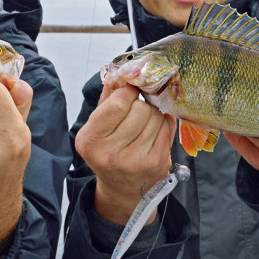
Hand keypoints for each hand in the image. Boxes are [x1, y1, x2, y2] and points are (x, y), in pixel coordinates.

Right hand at [75, 85, 176, 224]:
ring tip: (144, 121)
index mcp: (91, 140)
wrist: (121, 188)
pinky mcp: (156, 163)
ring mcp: (136, 161)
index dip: (128, 91)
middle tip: (136, 109)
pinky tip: (154, 129)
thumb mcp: (97, 127)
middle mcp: (111, 154)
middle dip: (141, 104)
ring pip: (156, 117)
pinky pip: (168, 128)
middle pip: (140, 109)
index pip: (118, 103)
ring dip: (153, 113)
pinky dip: (163, 123)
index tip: (129, 92)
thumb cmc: (107, 150)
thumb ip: (106, 98)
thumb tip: (122, 70)